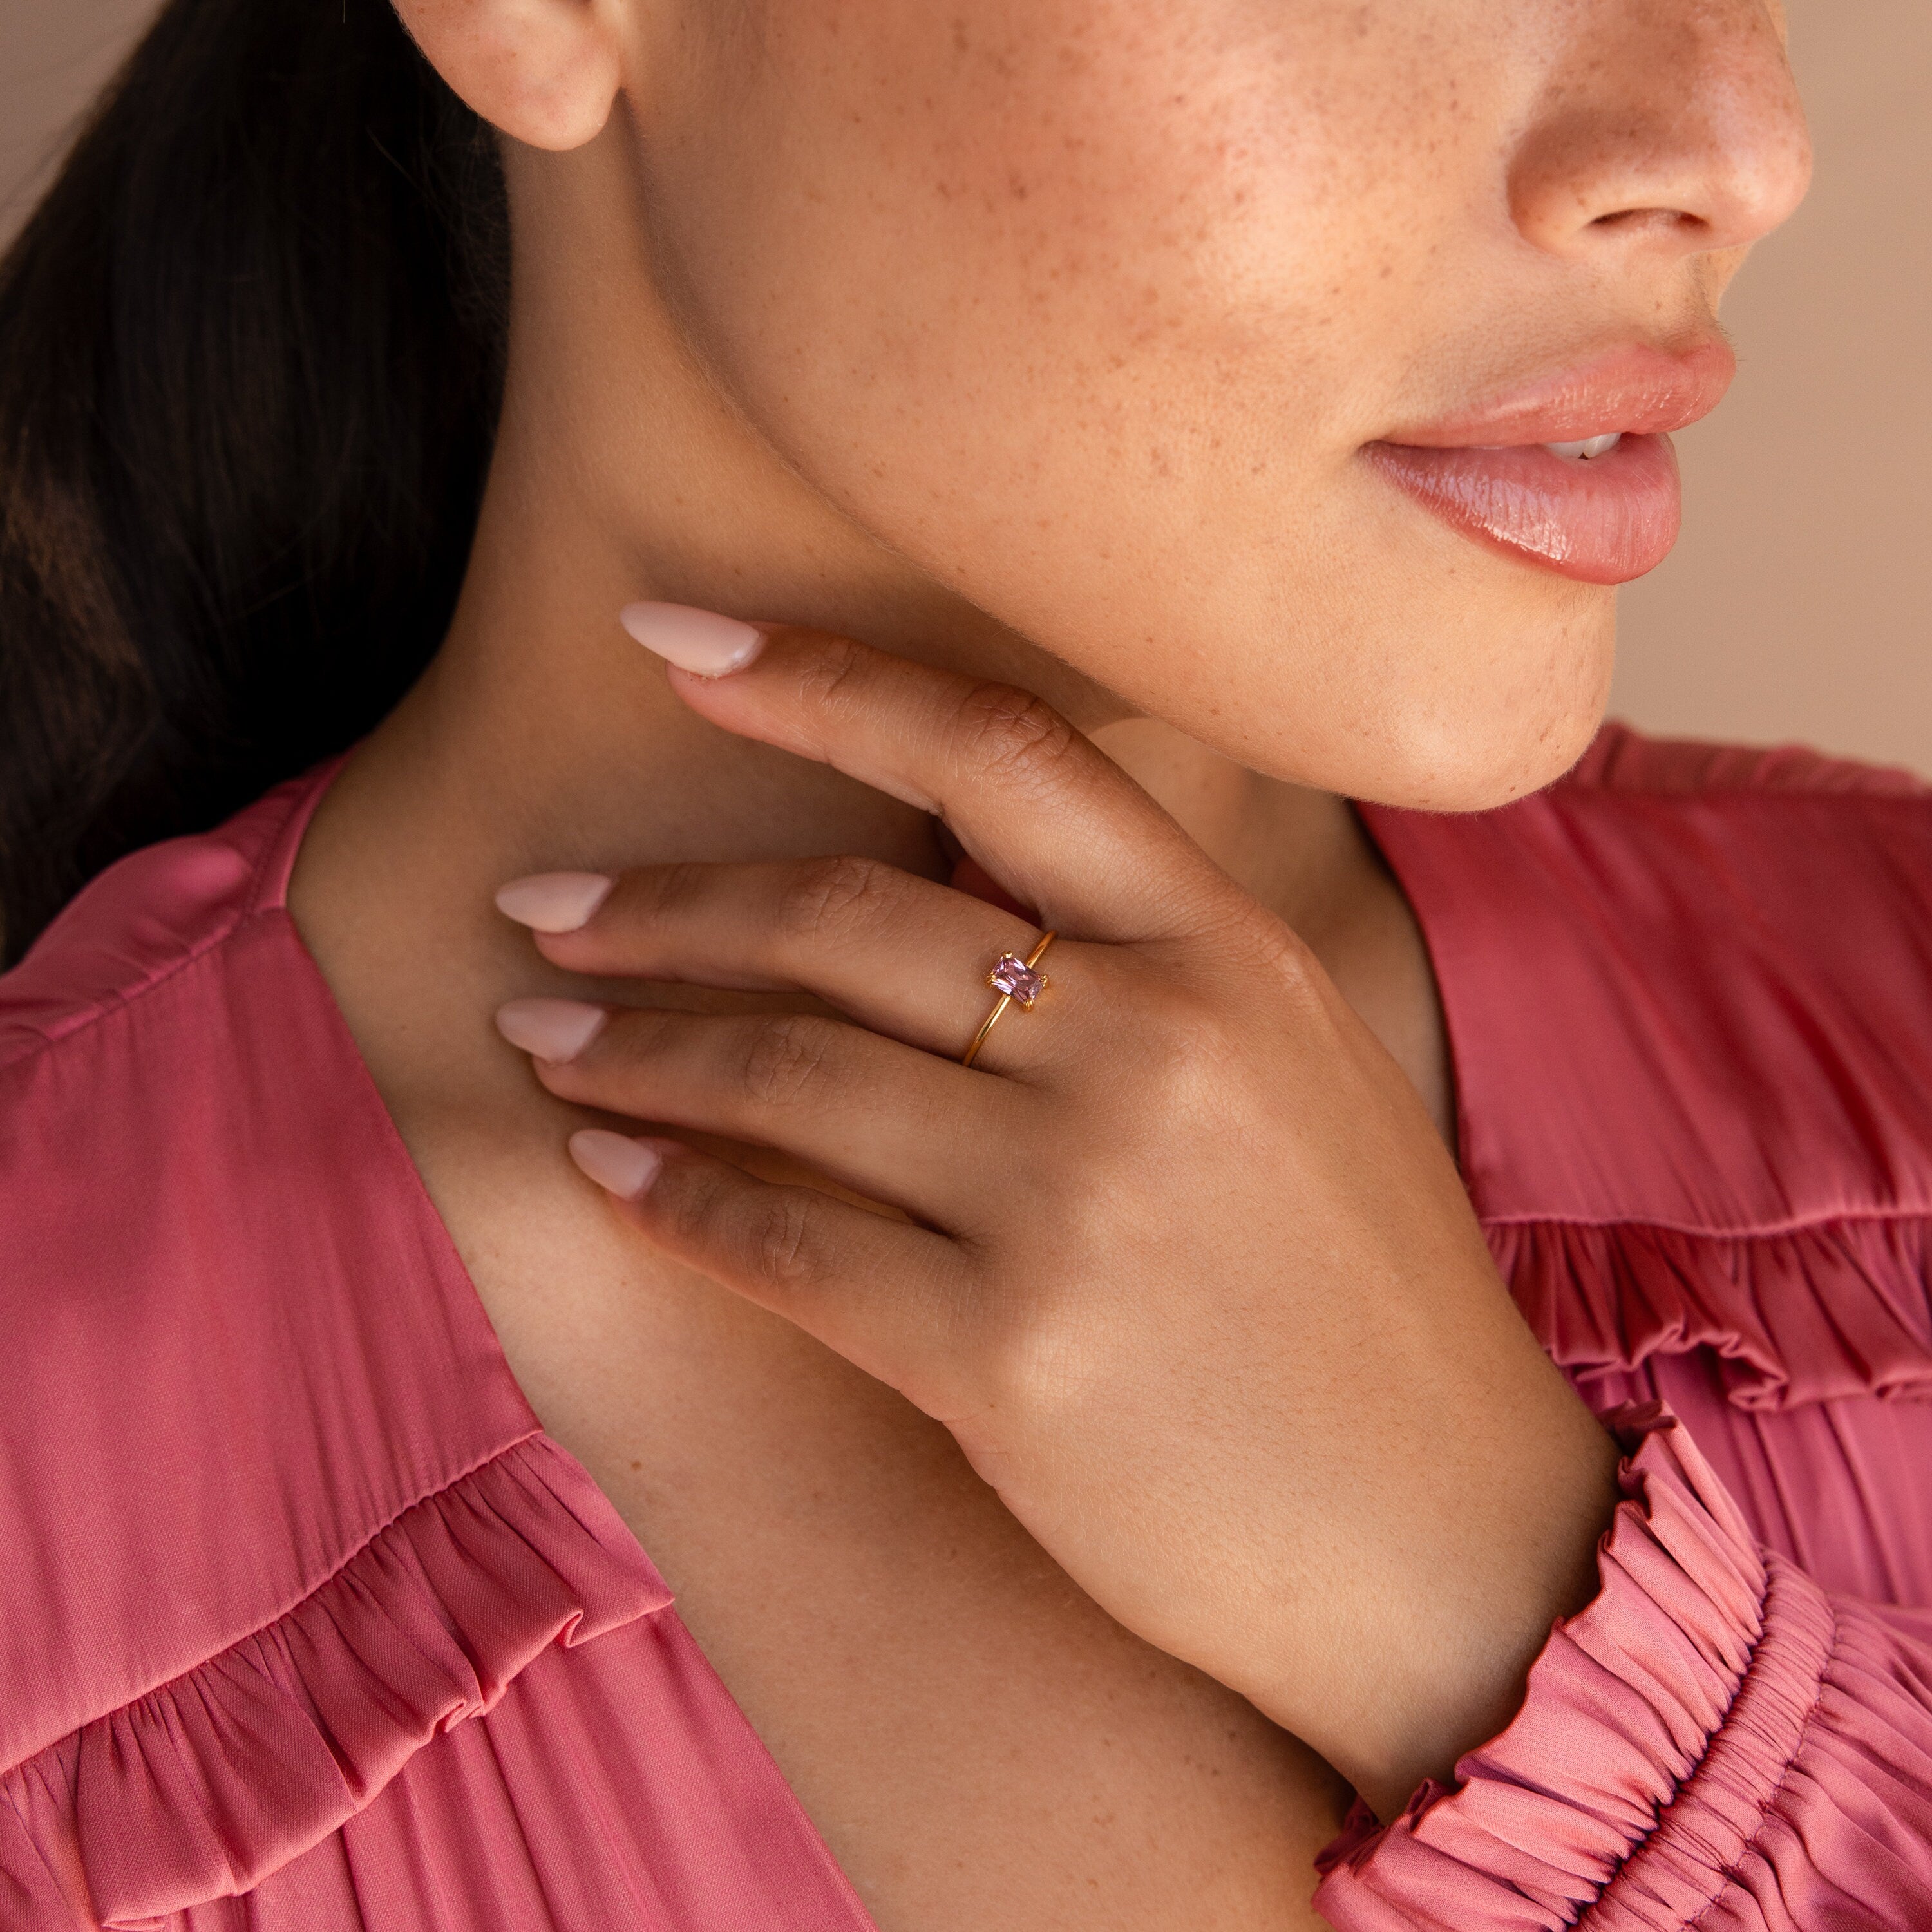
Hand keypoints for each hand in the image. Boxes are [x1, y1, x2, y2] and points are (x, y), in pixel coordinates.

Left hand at [493, 617, 1618, 1820]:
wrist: (1456, 1546)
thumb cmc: (1362, 1308)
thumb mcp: (1296, 1074)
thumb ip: (1144, 962)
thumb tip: (945, 874)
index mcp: (1232, 950)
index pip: (999, 749)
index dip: (818, 678)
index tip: (669, 642)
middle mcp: (1157, 1042)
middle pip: (846, 913)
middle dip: (660, 904)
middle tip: (542, 902)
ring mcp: (1083, 1197)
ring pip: (788, 1071)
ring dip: (630, 1046)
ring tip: (535, 1034)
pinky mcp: (1012, 1354)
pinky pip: (782, 1242)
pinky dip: (670, 1199)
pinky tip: (602, 1174)